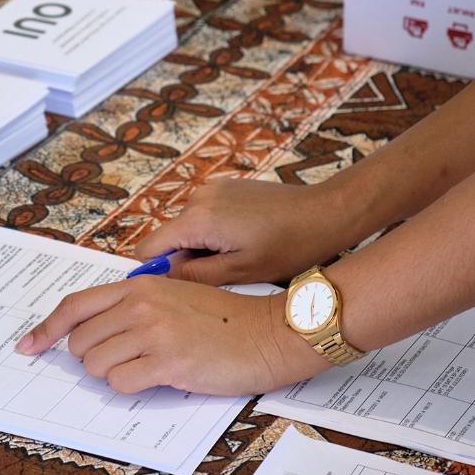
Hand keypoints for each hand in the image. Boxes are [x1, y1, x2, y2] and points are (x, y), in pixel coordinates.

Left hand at [14, 275, 327, 394]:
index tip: (28, 346)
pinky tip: (158, 377)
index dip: (46, 329)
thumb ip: (134, 306)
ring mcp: (152, 333)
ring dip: (114, 374)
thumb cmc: (223, 319)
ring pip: (96, 366)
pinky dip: (131, 387)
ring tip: (148, 366)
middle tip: (127, 358)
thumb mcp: (174, 296)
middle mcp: (140, 305)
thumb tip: (91, 331)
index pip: (75, 305)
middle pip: (80, 342)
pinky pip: (120, 383)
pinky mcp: (167, 362)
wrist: (268, 333)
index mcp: (139, 287)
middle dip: (94, 358)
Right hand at [134, 178, 356, 284]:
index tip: (177, 288)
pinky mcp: (226, 186)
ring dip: (202, 246)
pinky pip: (205, 215)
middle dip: (186, 259)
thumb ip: (193, 276)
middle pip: (168, 238)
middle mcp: (197, 198)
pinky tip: (245, 240)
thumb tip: (160, 278)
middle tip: (221, 274)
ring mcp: (212, 189)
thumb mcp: (240, 272)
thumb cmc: (289, 246)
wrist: (326, 213)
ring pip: (187, 228)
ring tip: (238, 256)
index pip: (148, 249)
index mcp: (196, 219)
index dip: (156, 272)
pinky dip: (215, 232)